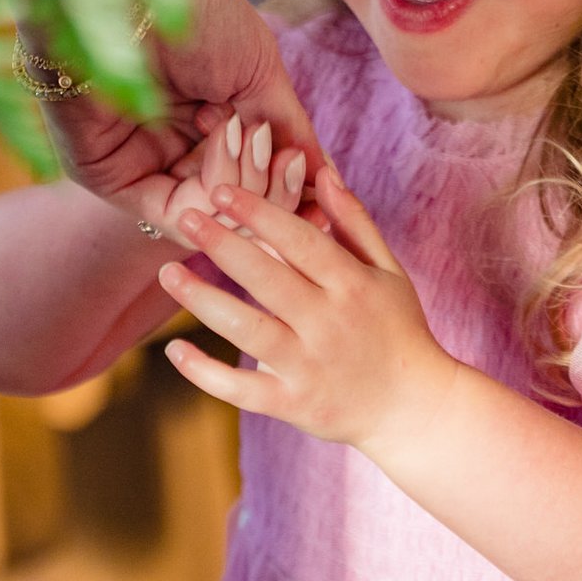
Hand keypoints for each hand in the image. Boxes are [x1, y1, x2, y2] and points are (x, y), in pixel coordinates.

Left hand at [42, 0, 324, 231]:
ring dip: (246, 188)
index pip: (254, 172)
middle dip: (273, 193)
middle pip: (235, 200)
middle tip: (294, 171)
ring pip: (209, 213)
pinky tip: (230, 172)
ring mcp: (139, 159)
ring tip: (252, 141)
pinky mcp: (106, 173)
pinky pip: (169, 215)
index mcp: (206, 113)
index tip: (329, 199)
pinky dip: (210, 206)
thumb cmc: (198, 12)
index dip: (291, 189)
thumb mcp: (259, 73)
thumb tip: (323, 178)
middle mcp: (171, 141)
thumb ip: (287, 130)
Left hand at [156, 167, 456, 447]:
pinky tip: (174, 348)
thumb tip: (323, 172)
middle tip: (186, 216)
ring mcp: (309, 366)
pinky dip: (205, 372)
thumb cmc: (399, 330)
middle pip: (268, 278)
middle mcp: (329, 323)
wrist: (414, 408)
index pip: (301, 240)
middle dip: (223, 244)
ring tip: (168, 273)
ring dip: (203, 301)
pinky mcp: (293, 404)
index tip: (223, 190)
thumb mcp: (389, 271)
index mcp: (351, 285)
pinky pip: (242, 389)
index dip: (261, 213)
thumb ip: (355, 222)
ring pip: (248, 330)